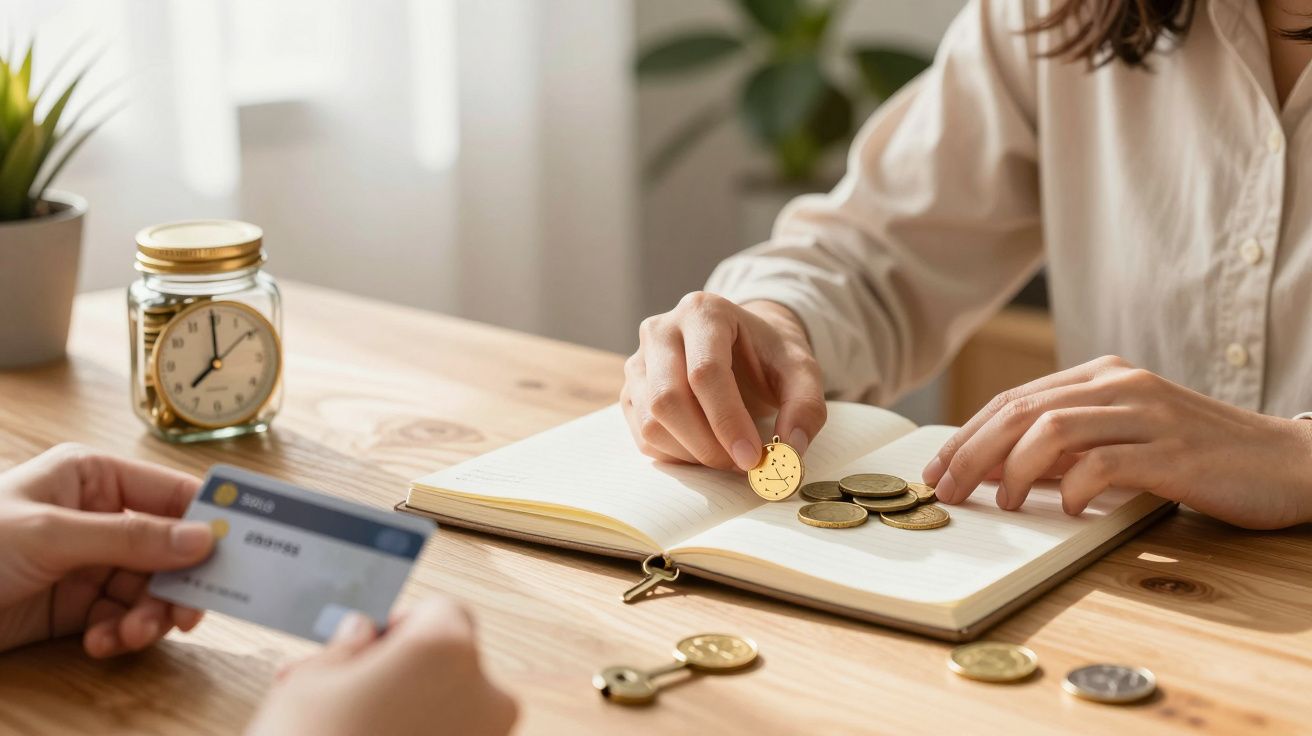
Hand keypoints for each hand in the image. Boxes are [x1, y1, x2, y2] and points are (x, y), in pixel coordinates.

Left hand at [0, 444, 213, 655]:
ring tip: (132, 635)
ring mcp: (89, 564)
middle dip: (175, 585)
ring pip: (148, 590)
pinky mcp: (75, 607)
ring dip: (147, 617)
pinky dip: (118, 635)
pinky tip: (100, 644)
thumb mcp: (50, 535)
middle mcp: (99, 518)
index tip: (239, 552)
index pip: (170, 494)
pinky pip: (119, 619)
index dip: (207, 521)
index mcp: (94, 478)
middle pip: (168, 550)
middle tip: (187, 615)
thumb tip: (204, 539)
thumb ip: (129, 538)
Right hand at [247, 598, 517, 735]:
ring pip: (446, 708)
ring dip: (403, 710)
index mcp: (446, 648)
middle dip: (400, 672)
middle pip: (448, 662)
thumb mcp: (310, 682)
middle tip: (345, 692)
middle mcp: (482, 695)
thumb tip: (361, 632)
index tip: (370, 647)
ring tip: (343, 726)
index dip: (400, 626)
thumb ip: (347, 646)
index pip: (441, 611)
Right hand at [622, 292, 826, 471]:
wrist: (741, 345)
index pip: (705, 372)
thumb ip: (805, 406)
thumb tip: (791, 451)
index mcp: (703, 312)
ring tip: (727, 455)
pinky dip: (676, 456)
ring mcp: (638, 361)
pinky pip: (643, 436)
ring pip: (651, 423)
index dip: (727, 421)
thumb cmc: (769, 355)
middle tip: (742, 464)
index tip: (752, 457)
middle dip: (708, 444)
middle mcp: (661, 331)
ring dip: (692, 454)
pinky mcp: (630, 392)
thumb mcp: (801, 370)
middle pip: (669, 400)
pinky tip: (705, 449)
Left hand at [922, 355, 1311, 529]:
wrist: (1288, 463)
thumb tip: (996, 469)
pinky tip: (1067, 510)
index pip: (1013, 400)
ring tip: (1006, 504)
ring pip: (1053, 429)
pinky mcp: (1173, 450)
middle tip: (947, 490)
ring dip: (1015, 470)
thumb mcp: (1123, 440)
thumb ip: (1067, 447)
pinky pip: (1104, 463)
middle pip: (1020, 411)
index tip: (935, 469)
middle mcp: (1120, 385)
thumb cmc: (1199, 456)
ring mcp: (1148, 414)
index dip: (965, 435)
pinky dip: (1074, 488)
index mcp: (1102, 376)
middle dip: (971, 453)